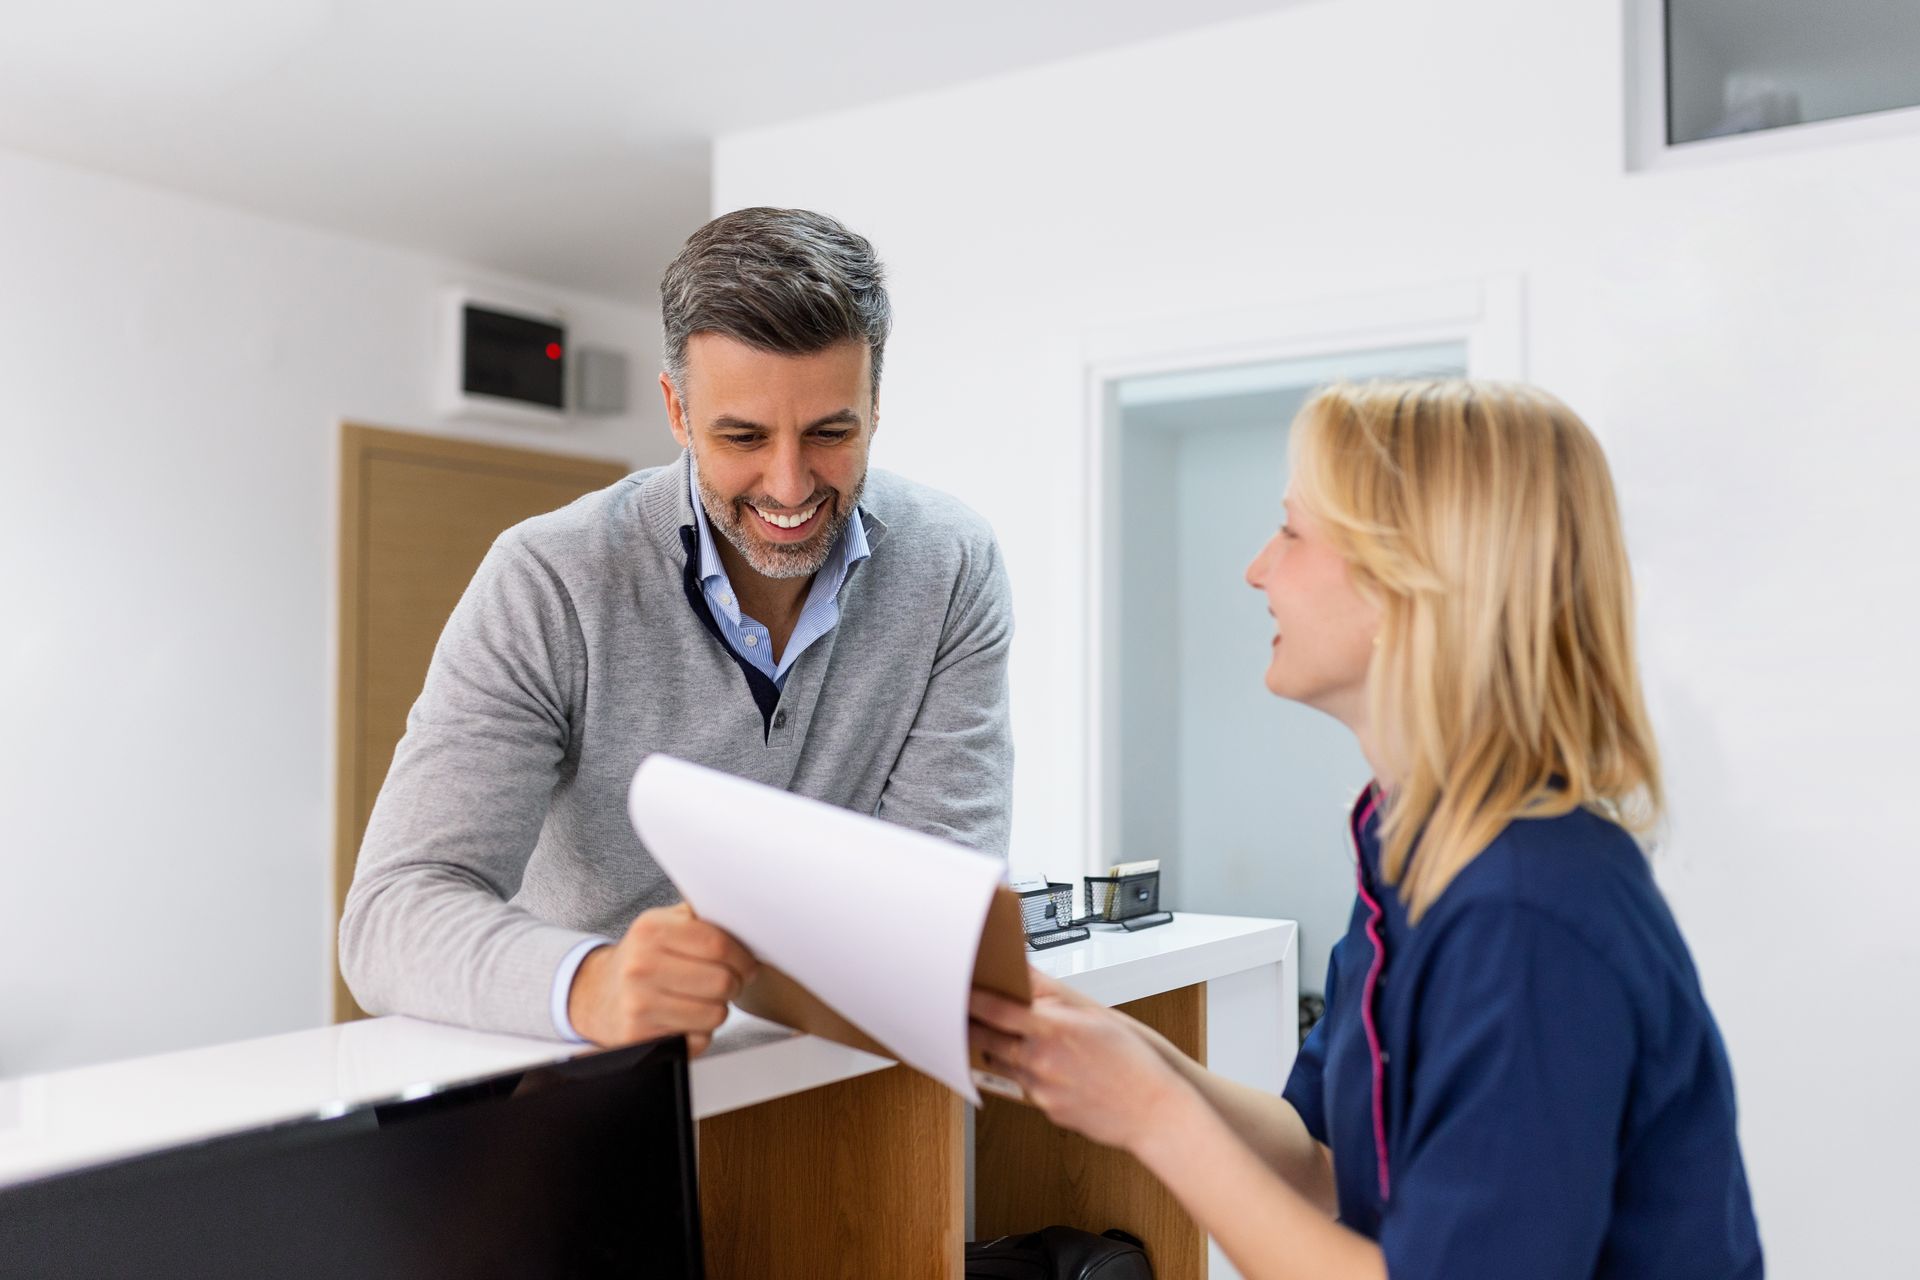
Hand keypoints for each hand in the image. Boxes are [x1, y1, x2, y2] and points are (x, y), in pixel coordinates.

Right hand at [566, 904, 756, 1055]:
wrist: (598, 993)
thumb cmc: (644, 957)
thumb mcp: (665, 924)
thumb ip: (702, 916)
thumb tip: (748, 918)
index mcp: (651, 929)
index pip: (718, 944)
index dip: (743, 957)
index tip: (747, 964)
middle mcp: (641, 965)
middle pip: (722, 982)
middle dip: (735, 984)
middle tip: (730, 982)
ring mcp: (638, 1004)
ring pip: (715, 1014)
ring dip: (719, 1009)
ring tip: (705, 999)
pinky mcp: (640, 1037)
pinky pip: (697, 1040)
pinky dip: (700, 1033)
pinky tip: (686, 1019)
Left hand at [970, 973, 1197, 1152]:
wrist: (1154, 1110)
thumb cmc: (1133, 1060)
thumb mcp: (1096, 1016)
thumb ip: (1054, 995)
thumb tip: (1026, 975)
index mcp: (1054, 1030)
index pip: (996, 1010)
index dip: (972, 1000)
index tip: (957, 991)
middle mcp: (1041, 1061)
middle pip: (987, 1039)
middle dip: (972, 1026)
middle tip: (962, 1014)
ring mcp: (1041, 1090)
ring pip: (1002, 1064)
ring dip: (997, 1049)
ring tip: (1002, 1036)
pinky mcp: (1046, 1110)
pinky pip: (1023, 1087)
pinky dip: (1025, 1074)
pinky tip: (1041, 1066)